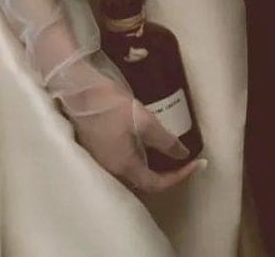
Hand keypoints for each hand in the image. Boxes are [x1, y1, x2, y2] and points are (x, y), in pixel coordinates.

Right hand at [72, 89, 204, 192]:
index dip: (179, 176)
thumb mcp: (143, 120)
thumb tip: (183, 154)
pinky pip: (122, 161)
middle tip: (183, 160)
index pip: (156, 184)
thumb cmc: (110, 105)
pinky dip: (139, 157)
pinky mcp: (96, 149)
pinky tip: (144, 143)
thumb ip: (164, 140)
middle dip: (166, 174)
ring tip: (167, 152)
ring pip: (133, 172)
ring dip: (152, 166)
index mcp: (124, 166)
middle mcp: (111, 170)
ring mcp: (101, 161)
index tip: (196, 163)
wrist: (78, 91)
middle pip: (144, 181)